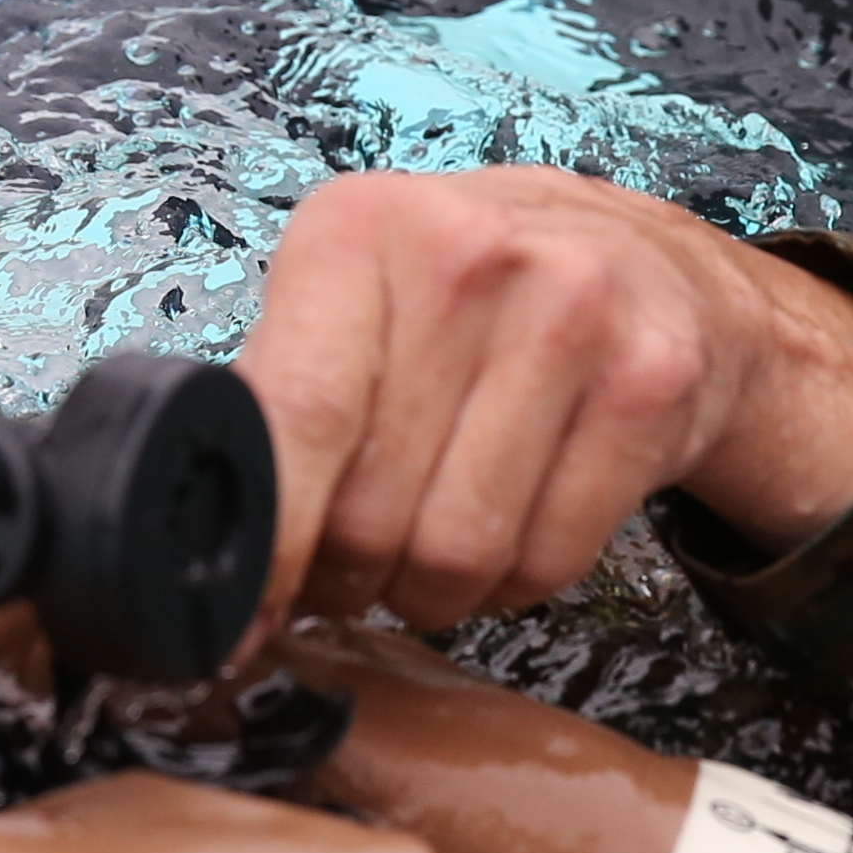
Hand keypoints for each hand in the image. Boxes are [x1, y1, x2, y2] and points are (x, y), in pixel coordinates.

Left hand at [237, 169, 852, 633]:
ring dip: (429, 591)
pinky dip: (511, 585)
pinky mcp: (653, 383)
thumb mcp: (352, 299)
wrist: (647, 262)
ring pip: (458, 552)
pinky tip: (507, 535)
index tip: (233, 624)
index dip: (264, 549)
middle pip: (371, 510)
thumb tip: (200, 556)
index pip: (296, 419)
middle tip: (353, 567)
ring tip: (427, 552)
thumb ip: (275, 402)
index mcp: (359, 229)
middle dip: (348, 575)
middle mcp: (469, 254)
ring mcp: (576, 312)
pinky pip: (548, 561)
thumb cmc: (466, 298)